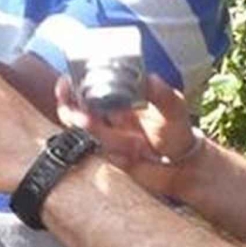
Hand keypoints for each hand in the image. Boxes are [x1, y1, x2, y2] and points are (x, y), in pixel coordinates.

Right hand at [55, 73, 200, 198]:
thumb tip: (151, 79)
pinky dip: (118, 153)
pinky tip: (137, 155)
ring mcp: (105, 133)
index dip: (69, 84)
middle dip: (75, 114)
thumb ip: (163, 95)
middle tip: (87, 121)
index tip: (65, 87)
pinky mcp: (107, 154)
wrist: (180, 168)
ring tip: (136, 144)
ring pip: (87, 132)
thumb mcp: (174, 109)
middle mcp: (107, 110)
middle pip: (73, 108)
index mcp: (119, 92)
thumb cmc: (177, 132)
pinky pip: (100, 151)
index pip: (85, 82)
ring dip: (109, 138)